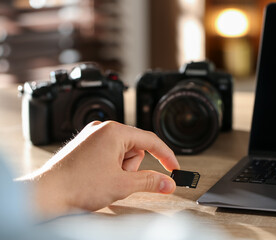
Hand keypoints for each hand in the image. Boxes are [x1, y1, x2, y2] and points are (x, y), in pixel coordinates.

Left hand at [19, 121, 179, 217]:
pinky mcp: (86, 146)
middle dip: (133, 167)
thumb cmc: (77, 185)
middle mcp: (102, 129)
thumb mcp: (122, 184)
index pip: (151, 140)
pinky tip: (99, 178)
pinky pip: (109, 154)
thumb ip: (150, 181)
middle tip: (120, 180)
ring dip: (121, 169)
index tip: (174, 168)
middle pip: (135, 148)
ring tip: (105, 180)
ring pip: (122, 153)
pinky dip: (111, 167)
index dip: (166, 156)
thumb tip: (167, 182)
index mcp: (114, 131)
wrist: (47, 194)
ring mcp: (92, 137)